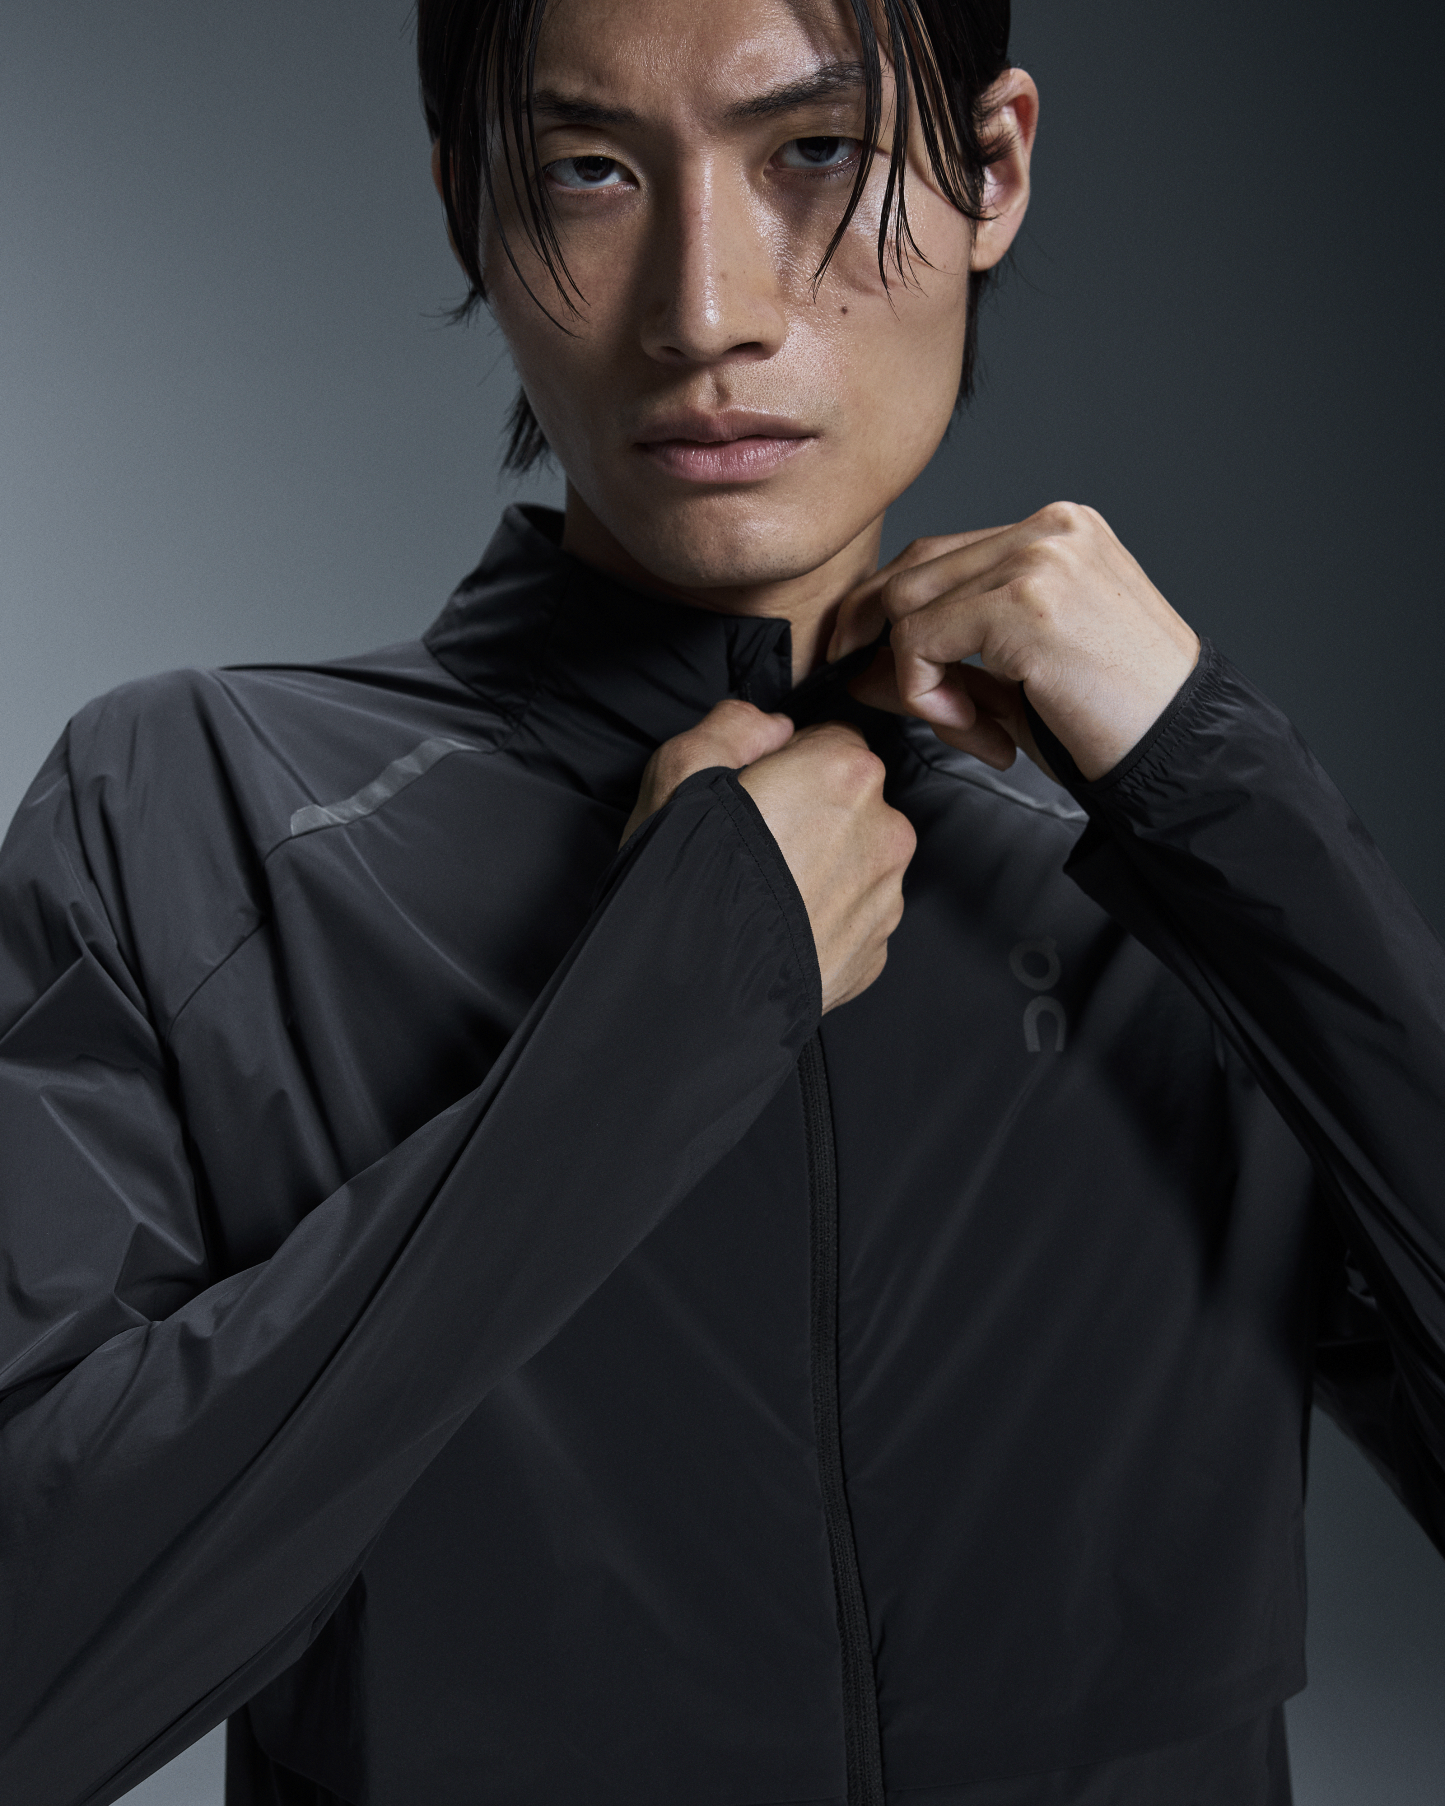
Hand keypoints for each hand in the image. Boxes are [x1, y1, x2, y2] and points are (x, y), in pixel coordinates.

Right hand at [623, 701, 914, 1013]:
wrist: (697, 992)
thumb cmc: (686, 879)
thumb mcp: (681, 768)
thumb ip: (735, 724)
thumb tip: (769, 725)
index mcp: (845, 774)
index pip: (834, 739)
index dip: (789, 761)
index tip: (756, 789)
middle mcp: (883, 833)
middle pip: (854, 803)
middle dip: (812, 814)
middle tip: (753, 844)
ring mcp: (884, 900)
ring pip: (857, 862)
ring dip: (822, 868)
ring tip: (763, 894)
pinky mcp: (875, 955)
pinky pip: (853, 918)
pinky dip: (823, 919)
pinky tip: (777, 928)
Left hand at [829, 502, 1199, 781]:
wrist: (1180, 752)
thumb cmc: (1114, 719)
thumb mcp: (1012, 683)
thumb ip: (938, 661)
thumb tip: (857, 666)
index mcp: (1056, 532)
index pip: (939, 554)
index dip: (891, 612)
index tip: (867, 659)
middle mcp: (1048, 529)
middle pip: (913, 571)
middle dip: (887, 644)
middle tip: (916, 707)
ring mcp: (1039, 559)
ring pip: (908, 606)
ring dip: (918, 681)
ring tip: (973, 728)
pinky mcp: (1025, 603)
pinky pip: (920, 642)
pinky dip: (926, 695)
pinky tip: (984, 733)